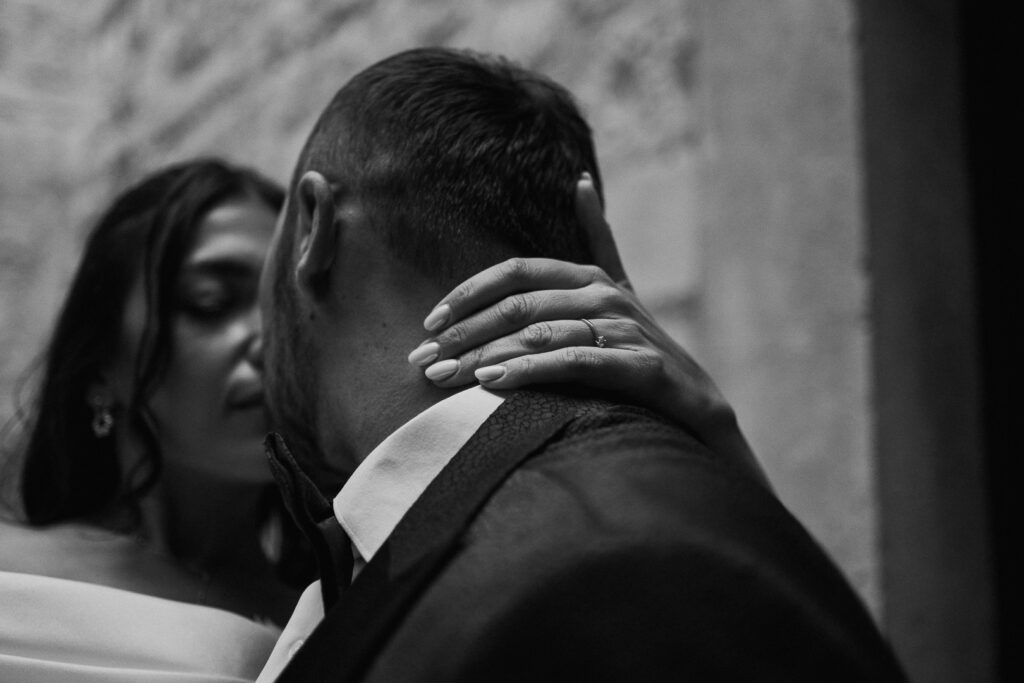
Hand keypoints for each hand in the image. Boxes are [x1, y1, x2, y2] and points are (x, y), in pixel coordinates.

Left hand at [407, 175, 768, 487]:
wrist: (699, 405)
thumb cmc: (643, 351)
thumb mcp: (621, 291)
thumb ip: (599, 241)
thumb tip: (583, 183)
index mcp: (591, 276)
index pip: (516, 272)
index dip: (468, 293)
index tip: (430, 322)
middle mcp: (606, 295)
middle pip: (518, 306)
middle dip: (462, 334)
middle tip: (422, 361)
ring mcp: (624, 329)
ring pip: (538, 334)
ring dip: (483, 356)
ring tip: (443, 378)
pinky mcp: (640, 366)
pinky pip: (573, 363)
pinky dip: (529, 370)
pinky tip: (493, 382)